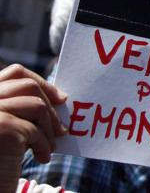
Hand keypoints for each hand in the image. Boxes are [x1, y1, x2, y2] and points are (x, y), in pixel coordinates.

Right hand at [0, 64, 66, 189]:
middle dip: (51, 107)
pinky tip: (42, 158)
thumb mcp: (6, 124)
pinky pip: (37, 129)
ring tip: (49, 146)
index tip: (60, 98)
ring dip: (49, 128)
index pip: (14, 72)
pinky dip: (44, 145)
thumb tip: (58, 97)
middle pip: (28, 86)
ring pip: (38, 105)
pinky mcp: (3, 127)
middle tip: (62, 128)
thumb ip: (20, 106)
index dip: (41, 82)